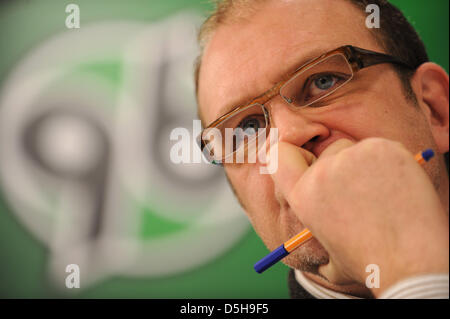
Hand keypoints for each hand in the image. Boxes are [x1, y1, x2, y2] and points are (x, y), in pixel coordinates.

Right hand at [270, 138, 448, 296]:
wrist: (411, 263)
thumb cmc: (369, 262)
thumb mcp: (326, 256)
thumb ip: (310, 235)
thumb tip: (305, 228)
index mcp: (302, 197)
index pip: (279, 154)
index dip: (293, 154)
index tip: (309, 160)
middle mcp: (322, 174)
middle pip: (327, 150)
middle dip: (340, 164)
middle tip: (359, 190)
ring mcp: (352, 158)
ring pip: (354, 148)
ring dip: (364, 163)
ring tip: (380, 194)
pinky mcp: (381, 149)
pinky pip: (379, 147)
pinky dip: (388, 161)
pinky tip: (396, 187)